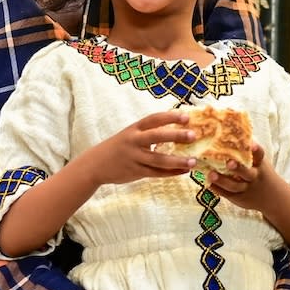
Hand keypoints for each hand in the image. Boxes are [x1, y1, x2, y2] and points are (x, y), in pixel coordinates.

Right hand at [78, 111, 198, 187]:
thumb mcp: (130, 135)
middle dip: (176, 135)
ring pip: (159, 160)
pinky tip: (183, 171)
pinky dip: (171, 173)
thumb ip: (149, 133)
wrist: (95, 165)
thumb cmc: (119, 147)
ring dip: (178, 161)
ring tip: (194, 161)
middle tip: (193, 135)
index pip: (154, 119)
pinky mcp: (135, 172)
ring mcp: (134, 158)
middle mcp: (134, 141)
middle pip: (157, 137)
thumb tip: (176, 130)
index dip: (170, 117)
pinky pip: (156, 173)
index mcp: (134, 129)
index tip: (187, 117)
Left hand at [207, 143, 280, 211]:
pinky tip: (208, 183)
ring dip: (222, 181)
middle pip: (247, 173)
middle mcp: (254, 177)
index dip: (256, 150)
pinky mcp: (239, 198)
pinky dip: (218, 189)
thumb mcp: (259, 162)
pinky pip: (228, 194)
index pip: (260, 155)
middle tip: (228, 162)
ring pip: (235, 186)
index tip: (251, 144)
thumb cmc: (260, 172)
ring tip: (211, 175)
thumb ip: (247, 151)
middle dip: (238, 168)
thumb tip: (231, 128)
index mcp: (260, 164)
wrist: (272, 197)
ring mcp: (247, 188)